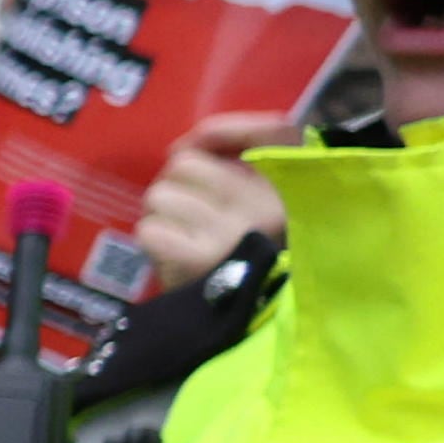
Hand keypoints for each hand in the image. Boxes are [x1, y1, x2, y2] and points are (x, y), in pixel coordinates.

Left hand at [130, 108, 291, 296]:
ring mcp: (230, 233)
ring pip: (160, 196)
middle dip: (178, 185)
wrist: (259, 315)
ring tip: (187, 237)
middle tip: (193, 212)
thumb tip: (185, 143)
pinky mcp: (198, 261)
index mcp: (293, 186)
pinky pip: (150, 230)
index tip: (199, 151)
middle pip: (184, 165)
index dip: (216, 133)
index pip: (267, 127)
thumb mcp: (269, 193)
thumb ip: (243, 147)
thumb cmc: (256, 249)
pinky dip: (156, 240)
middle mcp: (266, 205)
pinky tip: (178, 255)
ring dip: (164, 216)